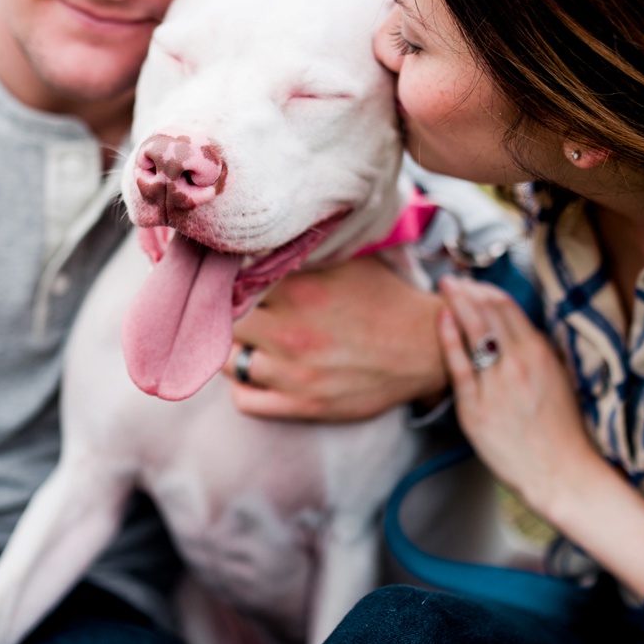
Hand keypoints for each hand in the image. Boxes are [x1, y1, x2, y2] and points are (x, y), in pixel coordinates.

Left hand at [227, 256, 447, 421]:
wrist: (424, 348)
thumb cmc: (383, 298)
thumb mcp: (345, 261)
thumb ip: (301, 250)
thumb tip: (255, 237)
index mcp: (300, 290)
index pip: (232, 281)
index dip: (221, 277)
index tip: (219, 276)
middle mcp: (292, 333)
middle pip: (222, 322)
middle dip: (221, 313)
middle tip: (225, 307)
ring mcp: (295, 374)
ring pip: (227, 362)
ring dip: (229, 348)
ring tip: (245, 337)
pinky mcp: (303, 406)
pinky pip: (244, 400)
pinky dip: (241, 385)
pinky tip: (254, 369)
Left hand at [437, 274, 604, 512]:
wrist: (559, 472)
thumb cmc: (560, 429)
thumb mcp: (558, 378)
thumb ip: (537, 351)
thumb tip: (518, 328)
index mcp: (540, 354)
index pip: (507, 307)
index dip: (485, 289)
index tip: (472, 282)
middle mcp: (518, 364)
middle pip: (487, 312)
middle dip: (466, 290)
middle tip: (450, 279)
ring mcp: (496, 386)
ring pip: (473, 332)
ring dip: (456, 304)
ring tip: (443, 288)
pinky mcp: (476, 409)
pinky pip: (459, 367)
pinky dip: (449, 339)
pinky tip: (441, 320)